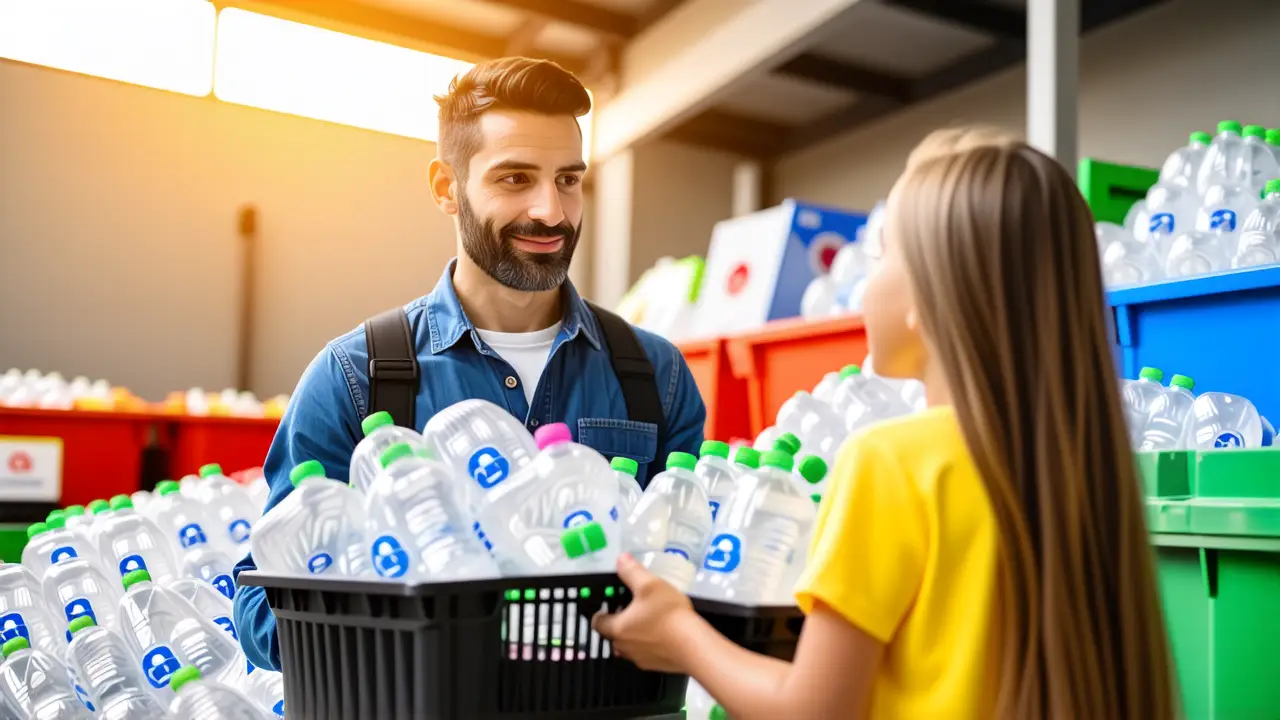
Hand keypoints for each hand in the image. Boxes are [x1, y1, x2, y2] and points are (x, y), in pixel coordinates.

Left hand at [592, 553, 700, 673]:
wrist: (694, 645)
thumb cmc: (668, 614)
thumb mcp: (649, 584)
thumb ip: (632, 571)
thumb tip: (620, 559)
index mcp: (617, 628)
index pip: (598, 623)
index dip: (600, 612)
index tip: (608, 605)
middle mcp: (624, 647)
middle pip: (613, 635)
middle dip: (619, 623)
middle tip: (632, 609)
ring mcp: (641, 659)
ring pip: (630, 646)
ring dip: (635, 635)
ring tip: (649, 620)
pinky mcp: (656, 666)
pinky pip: (647, 654)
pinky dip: (650, 645)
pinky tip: (664, 634)